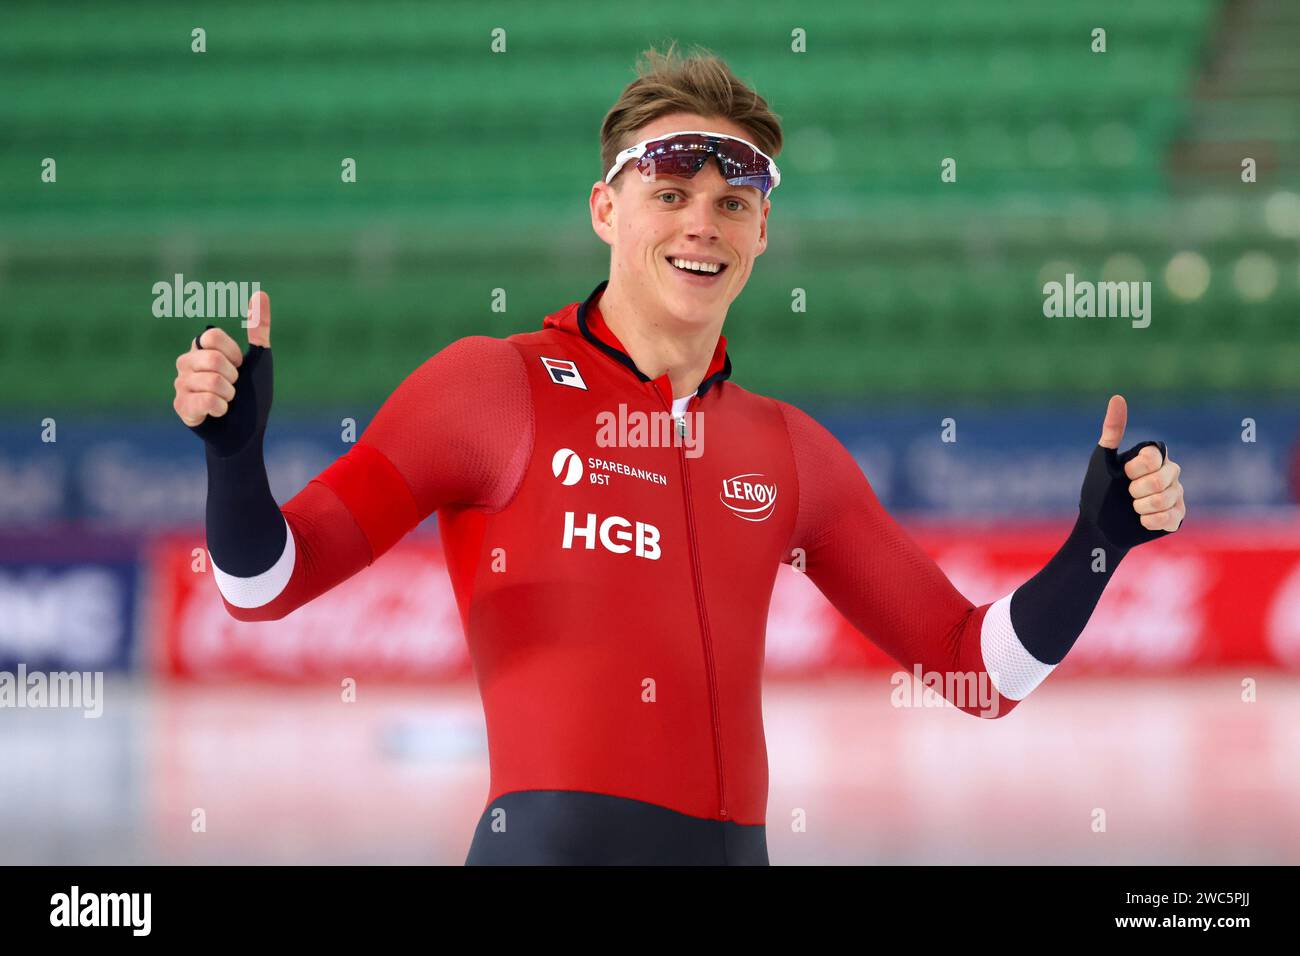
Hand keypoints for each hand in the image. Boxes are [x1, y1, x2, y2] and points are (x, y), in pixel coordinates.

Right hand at [172, 291, 269, 426]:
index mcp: (202, 348)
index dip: (232, 353)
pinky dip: (220, 408)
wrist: (247, 432)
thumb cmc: (252, 395)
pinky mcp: (181, 407)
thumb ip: (259, 328)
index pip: (211, 336)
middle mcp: (186, 363)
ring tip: (227, 401)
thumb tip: (261, 294)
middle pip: (211, 359)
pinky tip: (218, 412)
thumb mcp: (259, 359)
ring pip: (211, 382)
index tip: (239, 366)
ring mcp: (180, 385)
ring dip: (229, 395)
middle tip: (234, 388)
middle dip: (233, 377)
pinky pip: (203, 401)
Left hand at [1098, 394, 1184, 532]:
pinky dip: (1150, 521)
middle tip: (1127, 493)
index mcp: (1154, 457)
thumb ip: (1113, 430)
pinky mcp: (1177, 517)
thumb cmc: (1098, 490)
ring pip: (1167, 499)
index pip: (1156, 457)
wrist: (1098, 526)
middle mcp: (1169, 473)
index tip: (1124, 474)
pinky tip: (1141, 520)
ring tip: (1133, 507)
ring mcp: (1176, 495)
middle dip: (1137, 490)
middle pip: (1162, 479)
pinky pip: (1171, 517)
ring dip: (1141, 506)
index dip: (1137, 468)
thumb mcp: (1102, 459)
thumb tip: (1117, 397)